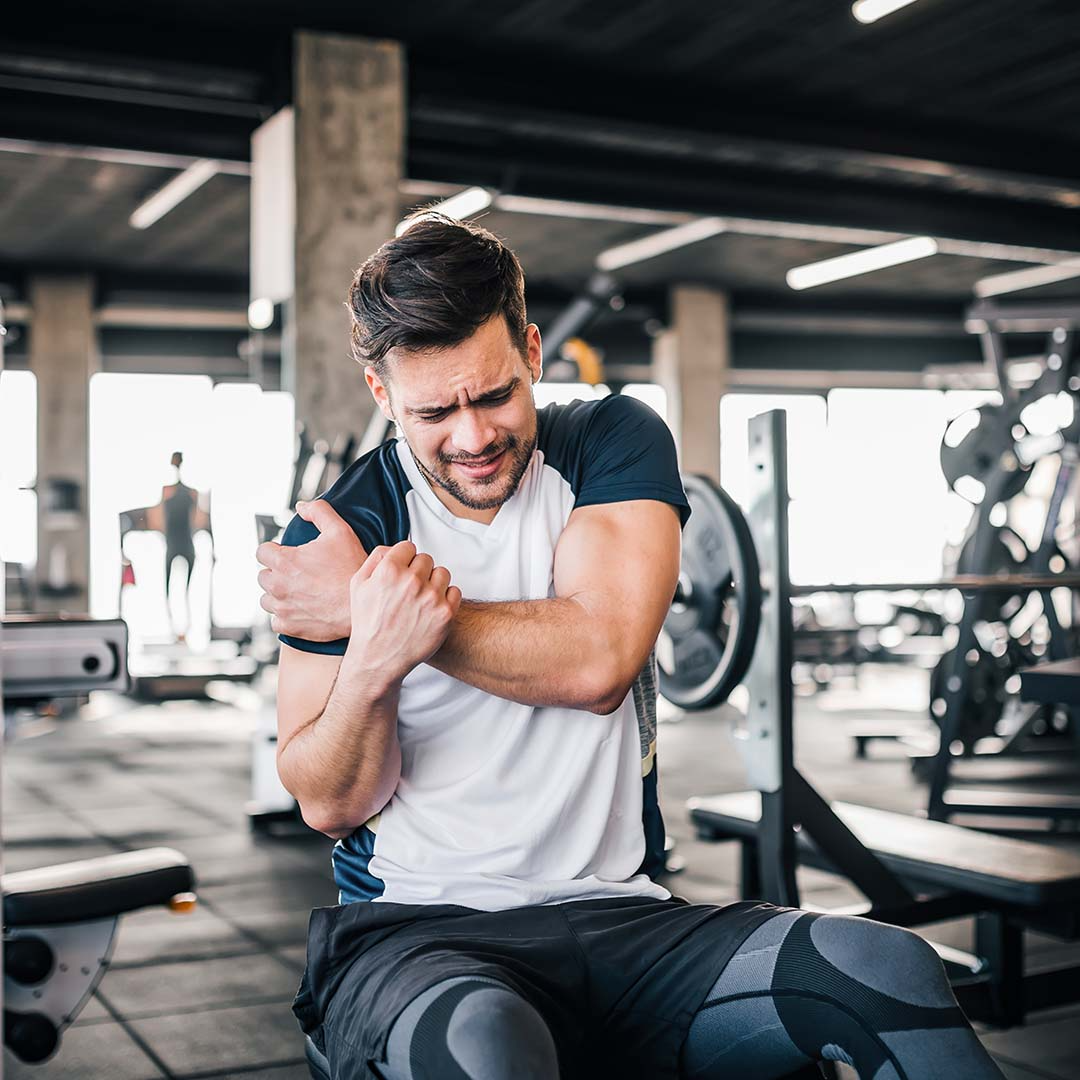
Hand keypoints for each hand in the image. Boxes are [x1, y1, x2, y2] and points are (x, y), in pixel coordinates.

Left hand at [257, 500, 364, 639]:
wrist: (361, 606)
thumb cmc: (352, 568)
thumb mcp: (340, 531)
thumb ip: (319, 512)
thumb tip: (302, 506)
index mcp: (285, 561)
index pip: (262, 551)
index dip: (275, 550)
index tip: (288, 554)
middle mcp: (278, 585)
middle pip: (262, 575)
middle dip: (276, 572)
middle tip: (298, 573)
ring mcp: (282, 607)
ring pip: (267, 599)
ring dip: (278, 594)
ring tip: (299, 592)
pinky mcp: (289, 626)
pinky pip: (276, 621)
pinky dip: (285, 616)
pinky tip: (301, 609)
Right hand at [348, 541, 460, 683]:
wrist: (378, 659)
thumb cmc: (367, 623)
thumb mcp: (358, 585)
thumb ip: (375, 559)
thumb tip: (394, 548)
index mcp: (389, 571)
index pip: (408, 547)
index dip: (404, 560)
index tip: (402, 572)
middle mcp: (412, 581)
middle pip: (426, 559)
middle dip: (418, 571)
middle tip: (409, 590)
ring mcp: (431, 598)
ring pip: (442, 573)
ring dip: (433, 582)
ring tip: (421, 599)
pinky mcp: (445, 614)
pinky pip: (455, 591)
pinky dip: (446, 598)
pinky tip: (431, 608)